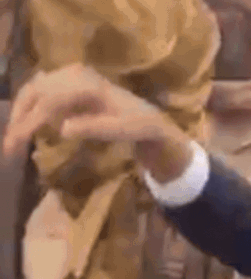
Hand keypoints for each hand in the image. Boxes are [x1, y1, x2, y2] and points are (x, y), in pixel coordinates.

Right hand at [3, 64, 191, 181]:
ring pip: (35, 89)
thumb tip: (62, 128)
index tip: (14, 145)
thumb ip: (94, 128)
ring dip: (22, 111)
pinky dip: (32, 105)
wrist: (149, 119)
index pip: (49, 102)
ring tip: (15, 137)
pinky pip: (44, 90)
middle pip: (36, 91)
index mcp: (88, 85)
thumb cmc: (138, 126)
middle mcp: (77, 74)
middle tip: (9, 145)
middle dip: (19, 117)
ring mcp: (73, 74)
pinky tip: (28, 125)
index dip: (28, 123)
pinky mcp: (71, 80)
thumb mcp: (121, 131)